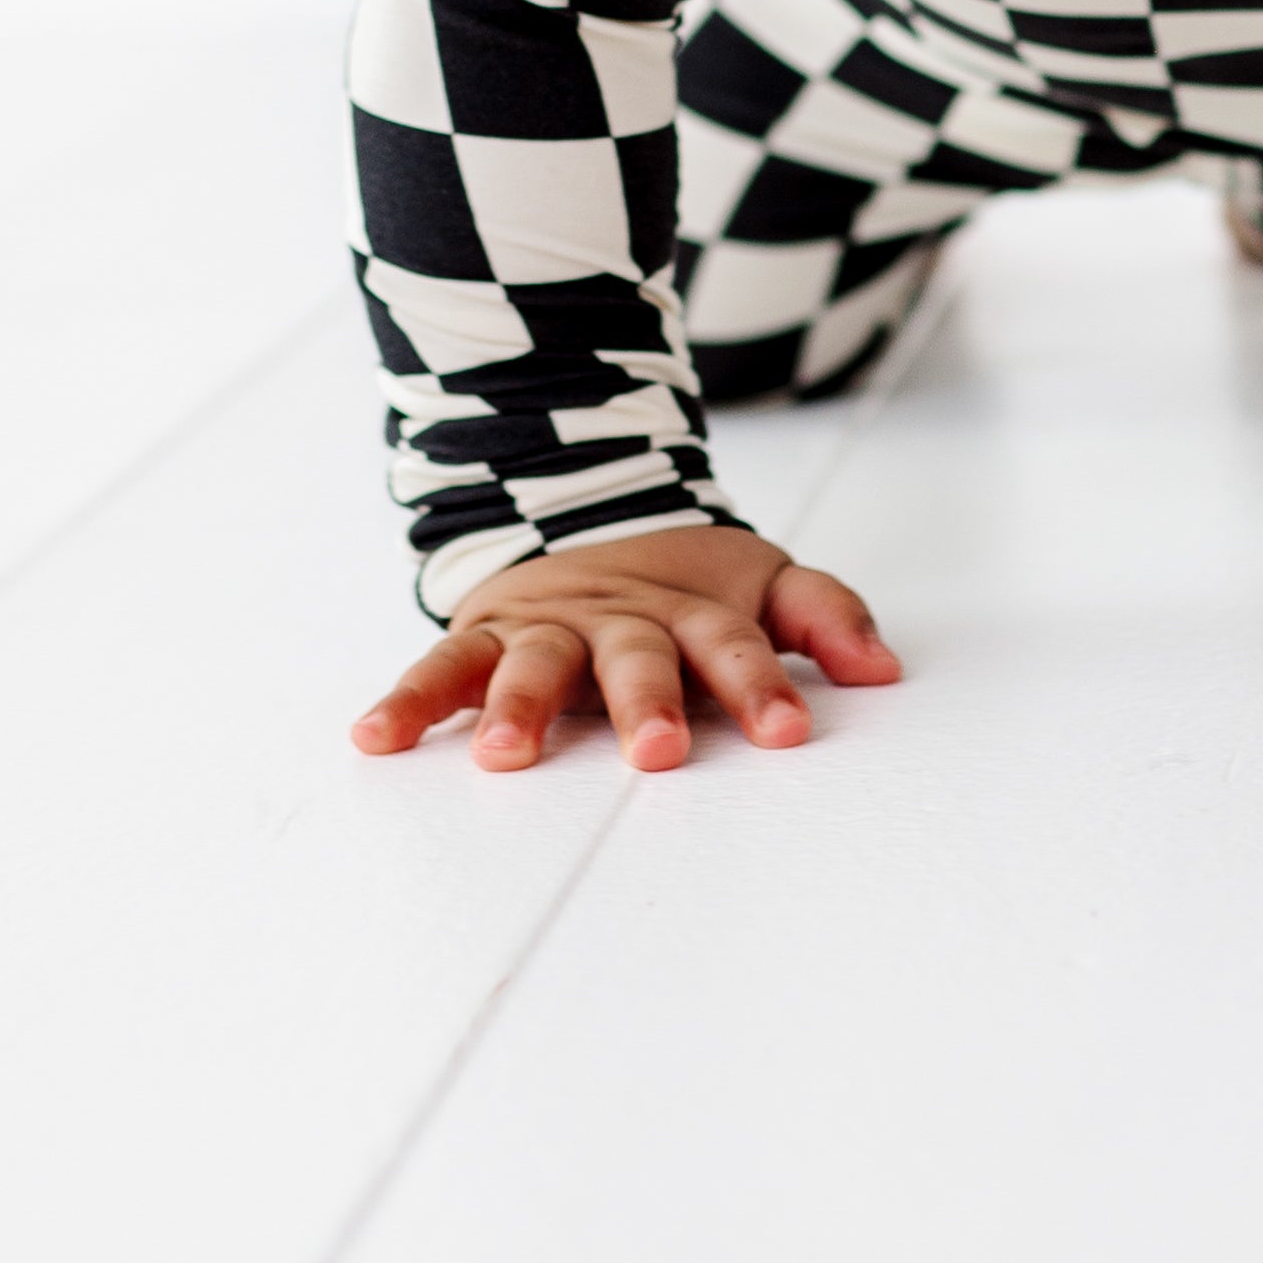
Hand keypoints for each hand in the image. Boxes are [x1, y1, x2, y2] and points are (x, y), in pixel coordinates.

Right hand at [349, 522, 899, 774]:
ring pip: (533, 659)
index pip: (732, 645)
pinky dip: (408, 699)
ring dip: (519, 705)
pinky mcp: (484, 632)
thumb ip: (822, 616)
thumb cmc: (681, 583)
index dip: (762, 685)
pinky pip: (442, 665)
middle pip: (635, 656)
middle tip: (657, 753)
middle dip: (646, 703)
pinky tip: (376, 737)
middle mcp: (617, 618)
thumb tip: (886, 669)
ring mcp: (547, 624)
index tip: (790, 732)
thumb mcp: (759, 584)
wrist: (582, 505)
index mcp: (690, 611)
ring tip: (507, 756)